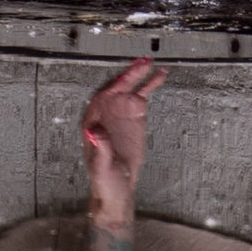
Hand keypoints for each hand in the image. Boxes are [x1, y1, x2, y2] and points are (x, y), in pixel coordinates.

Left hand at [81, 56, 167, 215]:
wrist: (119, 187)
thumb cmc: (105, 179)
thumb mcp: (101, 166)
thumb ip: (100, 148)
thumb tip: (92, 131)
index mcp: (93, 121)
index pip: (102, 98)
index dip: (113, 87)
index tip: (125, 79)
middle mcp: (107, 113)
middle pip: (117, 88)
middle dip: (129, 75)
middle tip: (142, 63)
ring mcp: (121, 113)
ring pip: (130, 87)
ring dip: (140, 74)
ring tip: (151, 64)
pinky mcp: (135, 117)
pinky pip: (142, 95)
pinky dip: (150, 84)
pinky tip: (159, 76)